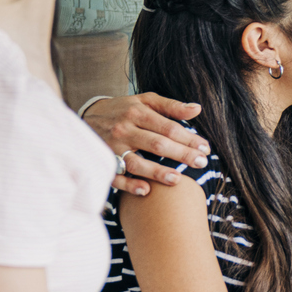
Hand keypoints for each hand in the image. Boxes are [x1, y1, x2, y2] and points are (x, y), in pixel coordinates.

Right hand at [83, 93, 208, 195]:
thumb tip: (197, 109)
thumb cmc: (123, 109)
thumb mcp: (144, 100)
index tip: (205, 148)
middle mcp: (124, 130)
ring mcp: (111, 148)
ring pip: (136, 162)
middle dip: (181, 154)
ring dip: (156, 172)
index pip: (168, 127)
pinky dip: (129, 184)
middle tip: (201, 163)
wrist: (86, 116)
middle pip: (157, 144)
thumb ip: (171, 106)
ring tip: (177, 179)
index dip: (188, 138)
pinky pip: (115, 177)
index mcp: (137, 113)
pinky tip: (146, 191)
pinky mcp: (103, 162)